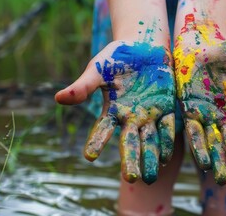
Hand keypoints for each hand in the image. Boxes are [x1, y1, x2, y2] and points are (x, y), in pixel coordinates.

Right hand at [55, 41, 174, 183]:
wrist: (144, 45)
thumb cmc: (116, 57)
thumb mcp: (98, 69)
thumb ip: (83, 86)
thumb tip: (58, 98)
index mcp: (112, 110)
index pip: (102, 129)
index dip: (96, 142)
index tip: (89, 157)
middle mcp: (130, 118)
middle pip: (129, 142)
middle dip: (130, 160)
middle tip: (131, 178)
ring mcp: (149, 115)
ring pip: (150, 140)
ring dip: (151, 157)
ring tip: (151, 177)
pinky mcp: (166, 108)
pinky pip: (167, 127)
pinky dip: (167, 140)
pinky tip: (166, 157)